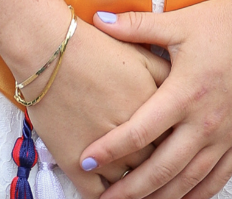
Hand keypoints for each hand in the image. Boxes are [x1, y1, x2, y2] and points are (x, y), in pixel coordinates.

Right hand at [26, 18, 170, 195]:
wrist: (49, 50)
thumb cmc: (94, 47)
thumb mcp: (140, 53)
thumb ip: (166, 73)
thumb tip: (182, 87)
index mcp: (153, 109)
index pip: (176, 140)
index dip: (178, 146)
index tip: (178, 149)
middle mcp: (134, 136)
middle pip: (156, 165)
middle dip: (161, 171)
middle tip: (162, 174)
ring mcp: (105, 154)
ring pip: (130, 185)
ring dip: (136, 188)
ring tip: (141, 187)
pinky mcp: (76, 164)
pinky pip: (97, 195)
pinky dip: (107, 198)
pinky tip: (111, 195)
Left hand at [76, 0, 231, 198]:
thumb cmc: (223, 23)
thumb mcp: (178, 22)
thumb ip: (136, 25)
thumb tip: (98, 18)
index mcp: (184, 93)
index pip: (140, 131)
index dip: (111, 148)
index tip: (87, 159)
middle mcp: (204, 121)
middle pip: (161, 168)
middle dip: (130, 189)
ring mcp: (226, 135)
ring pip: (189, 181)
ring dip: (160, 198)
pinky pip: (218, 179)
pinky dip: (197, 196)